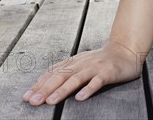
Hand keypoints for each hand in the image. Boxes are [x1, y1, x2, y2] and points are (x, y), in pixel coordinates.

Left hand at [22, 39, 144, 105]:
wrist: (125, 50)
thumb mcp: (81, 64)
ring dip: (62, 90)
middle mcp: (81, 63)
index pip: (53, 73)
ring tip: (51, 101)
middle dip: (45, 89)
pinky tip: (80, 98)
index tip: (27, 97)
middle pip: (60, 76)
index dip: (39, 85)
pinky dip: (88, 89)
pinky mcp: (107, 73)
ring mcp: (94, 68)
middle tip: (33, 101)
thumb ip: (66, 72)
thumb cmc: (101, 60)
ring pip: (76, 79)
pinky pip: (97, 82)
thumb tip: (44, 84)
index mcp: (73, 62)